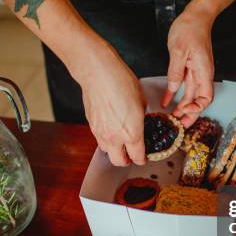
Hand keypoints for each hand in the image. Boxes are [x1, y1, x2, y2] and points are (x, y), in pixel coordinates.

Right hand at [77, 40, 146, 166]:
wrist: (99, 74)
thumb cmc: (122, 83)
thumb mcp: (142, 102)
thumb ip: (141, 118)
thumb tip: (140, 121)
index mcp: (132, 133)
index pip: (137, 157)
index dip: (142, 159)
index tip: (144, 157)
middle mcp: (115, 137)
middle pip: (119, 162)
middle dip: (126, 161)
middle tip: (131, 155)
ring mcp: (100, 132)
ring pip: (107, 151)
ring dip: (114, 150)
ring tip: (119, 141)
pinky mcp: (91, 125)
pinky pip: (99, 138)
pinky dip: (105, 138)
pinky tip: (110, 128)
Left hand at [162, 0, 216, 127]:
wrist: (196, 15)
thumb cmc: (190, 28)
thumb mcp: (179, 50)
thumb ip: (176, 72)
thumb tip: (173, 90)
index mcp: (204, 71)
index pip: (206, 97)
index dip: (198, 108)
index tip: (185, 112)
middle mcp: (202, 73)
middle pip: (199, 100)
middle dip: (190, 114)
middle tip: (179, 125)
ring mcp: (197, 71)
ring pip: (192, 95)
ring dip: (183, 107)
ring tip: (173, 117)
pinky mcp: (190, 67)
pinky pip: (184, 85)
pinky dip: (176, 95)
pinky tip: (167, 102)